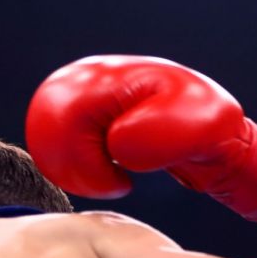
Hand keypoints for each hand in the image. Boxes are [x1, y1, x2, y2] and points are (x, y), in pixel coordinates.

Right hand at [26, 55, 256, 221]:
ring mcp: (78, 93)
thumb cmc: (211, 128)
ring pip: (45, 143)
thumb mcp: (201, 129)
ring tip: (115, 177)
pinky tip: (110, 169)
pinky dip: (77, 170)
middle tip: (117, 182)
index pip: (63, 121)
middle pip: (44, 130)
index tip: (125, 179)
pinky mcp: (79, 112)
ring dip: (76, 172)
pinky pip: (53, 148)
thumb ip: (159, 135)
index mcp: (109, 75)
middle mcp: (85, 75)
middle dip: (77, 170)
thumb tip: (118, 146)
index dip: (88, 163)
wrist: (212, 134)